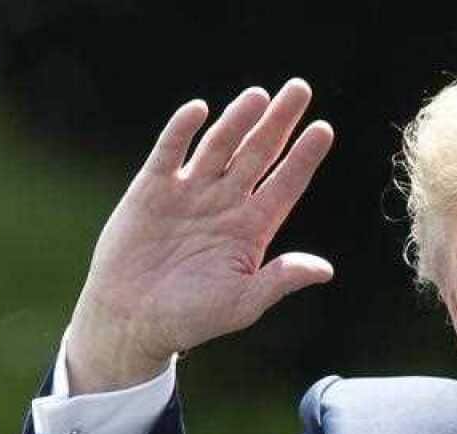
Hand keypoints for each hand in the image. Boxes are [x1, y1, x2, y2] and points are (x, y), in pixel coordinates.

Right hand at [66, 79, 334, 393]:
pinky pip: (169, 153)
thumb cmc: (191, 318)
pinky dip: (182, 131)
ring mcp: (189, 193)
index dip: (304, 157)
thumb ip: (280, 279)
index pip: (285, 184)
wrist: (131, 321)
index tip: (324, 130)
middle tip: (300, 89)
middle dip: (279, 122)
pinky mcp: (151, 190)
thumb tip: (325, 270)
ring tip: (260, 96)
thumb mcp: (243, 302)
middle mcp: (225, 203)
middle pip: (258, 154)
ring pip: (219, 146)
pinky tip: (199, 110)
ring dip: (238, 119)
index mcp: (252, 229)